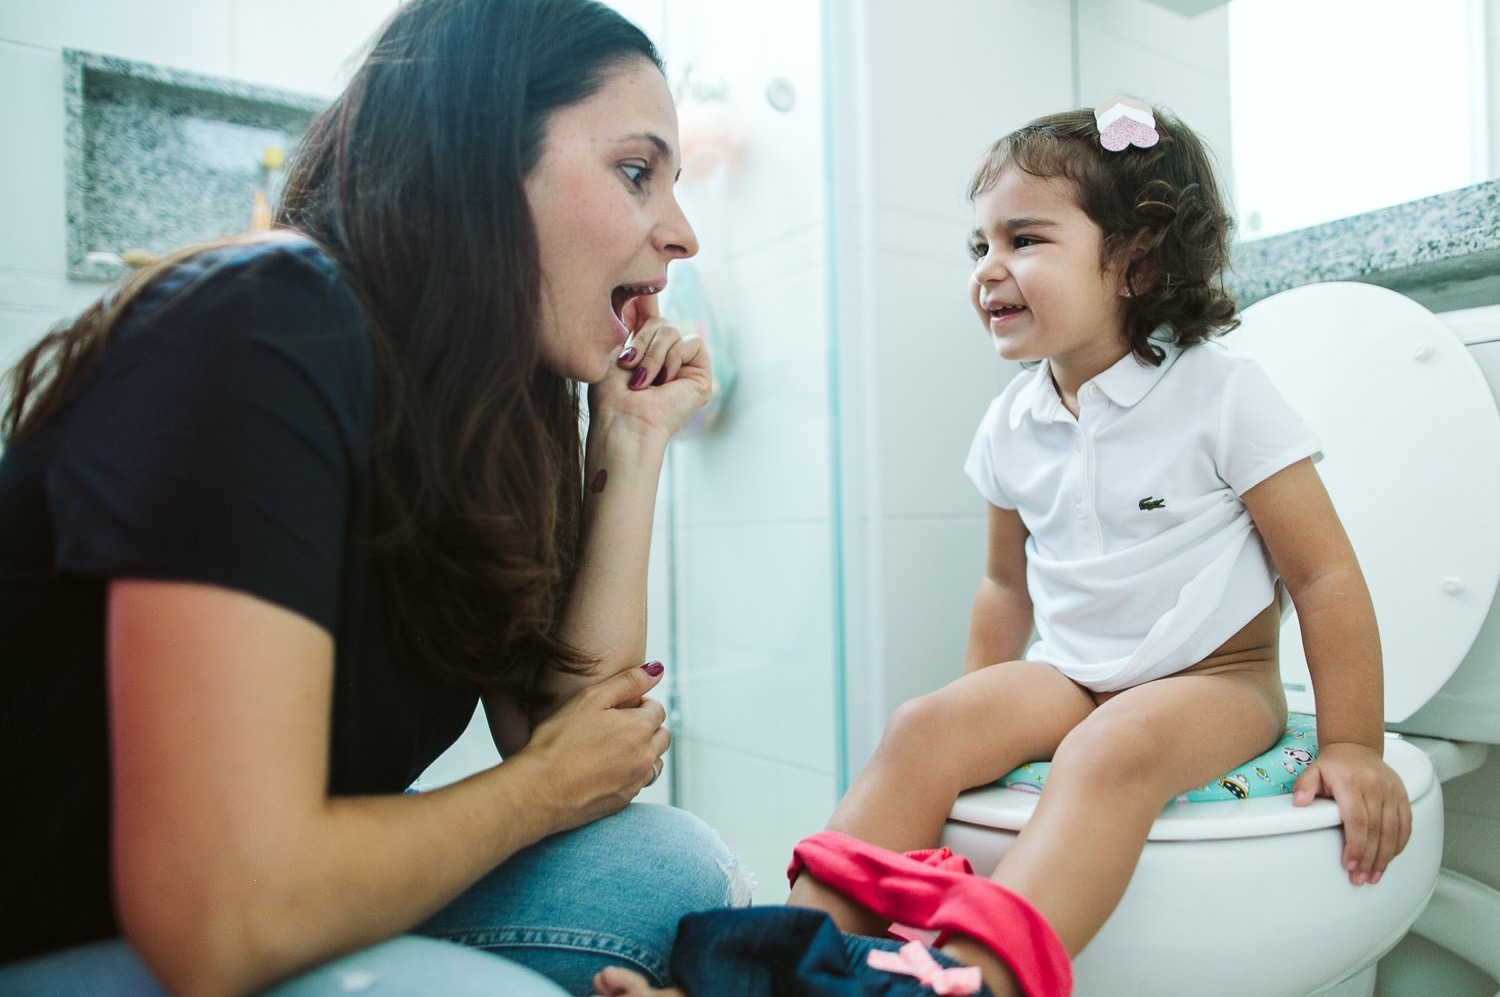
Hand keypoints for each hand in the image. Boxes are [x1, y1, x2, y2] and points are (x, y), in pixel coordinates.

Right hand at [516, 662, 670, 832]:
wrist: (539, 790)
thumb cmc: (558, 741)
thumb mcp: (590, 699)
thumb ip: (628, 681)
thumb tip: (657, 669)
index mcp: (640, 728)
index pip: (658, 710)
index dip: (640, 705)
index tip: (619, 708)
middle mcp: (645, 756)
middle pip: (662, 736)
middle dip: (647, 728)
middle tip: (617, 726)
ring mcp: (636, 781)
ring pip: (655, 762)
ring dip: (643, 753)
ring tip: (613, 749)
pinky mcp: (624, 801)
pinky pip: (638, 783)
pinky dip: (631, 774)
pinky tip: (605, 771)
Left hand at [590, 293, 710, 441]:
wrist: (624, 420)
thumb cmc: (610, 394)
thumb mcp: (613, 347)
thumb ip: (628, 319)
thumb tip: (639, 292)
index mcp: (644, 350)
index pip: (649, 315)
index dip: (644, 301)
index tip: (636, 291)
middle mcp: (665, 357)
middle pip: (660, 321)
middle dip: (641, 340)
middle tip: (628, 364)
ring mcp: (683, 366)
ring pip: (672, 331)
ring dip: (652, 354)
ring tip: (642, 381)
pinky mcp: (700, 375)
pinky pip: (691, 343)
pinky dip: (673, 359)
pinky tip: (663, 381)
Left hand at [1292, 741, 1410, 884]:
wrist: (1356, 747)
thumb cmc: (1334, 765)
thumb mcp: (1313, 770)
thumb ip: (1304, 786)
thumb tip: (1298, 802)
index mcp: (1351, 782)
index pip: (1357, 819)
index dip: (1355, 845)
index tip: (1350, 864)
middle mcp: (1375, 787)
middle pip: (1376, 830)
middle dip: (1369, 858)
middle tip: (1362, 878)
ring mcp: (1391, 791)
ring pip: (1393, 830)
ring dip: (1385, 856)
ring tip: (1375, 875)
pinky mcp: (1402, 795)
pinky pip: (1405, 823)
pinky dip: (1399, 843)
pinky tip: (1390, 857)